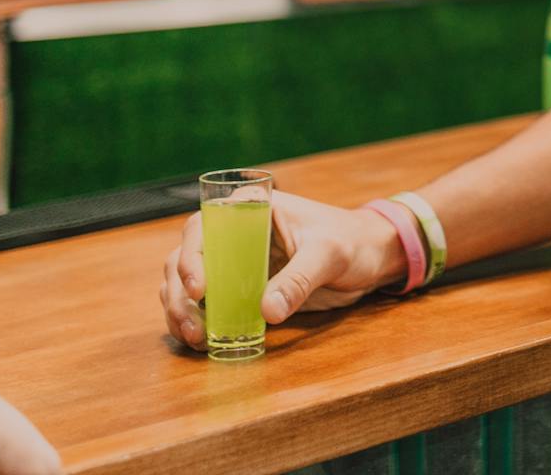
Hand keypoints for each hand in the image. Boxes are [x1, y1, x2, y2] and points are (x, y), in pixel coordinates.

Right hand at [159, 191, 406, 347]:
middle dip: (180, 294)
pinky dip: (196, 320)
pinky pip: (204, 303)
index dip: (192, 256)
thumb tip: (267, 311)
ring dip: (181, 310)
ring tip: (196, 338)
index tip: (201, 288)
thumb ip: (300, 279)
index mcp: (252, 209)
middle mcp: (234, 232)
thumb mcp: (329, 255)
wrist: (370, 258)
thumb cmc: (353, 242)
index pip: (203, 227)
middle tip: (194, 328)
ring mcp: (233, 261)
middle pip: (183, 258)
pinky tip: (201, 340)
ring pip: (184, 282)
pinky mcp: (238, 287)